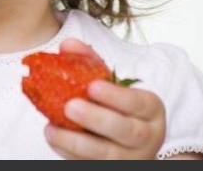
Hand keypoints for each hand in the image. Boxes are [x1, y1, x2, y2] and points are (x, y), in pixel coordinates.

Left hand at [43, 39, 165, 159]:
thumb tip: (67, 44)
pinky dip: (68, 153)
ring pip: (107, 155)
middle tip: (70, 105)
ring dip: (76, 142)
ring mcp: (129, 158)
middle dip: (97, 118)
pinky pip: (90, 164)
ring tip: (52, 129)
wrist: (126, 144)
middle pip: (127, 131)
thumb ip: (90, 62)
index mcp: (150, 110)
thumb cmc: (117, 108)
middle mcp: (146, 137)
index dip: (116, 96)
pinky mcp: (111, 169)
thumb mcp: (110, 85)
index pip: (139, 102)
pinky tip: (53, 138)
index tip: (92, 86)